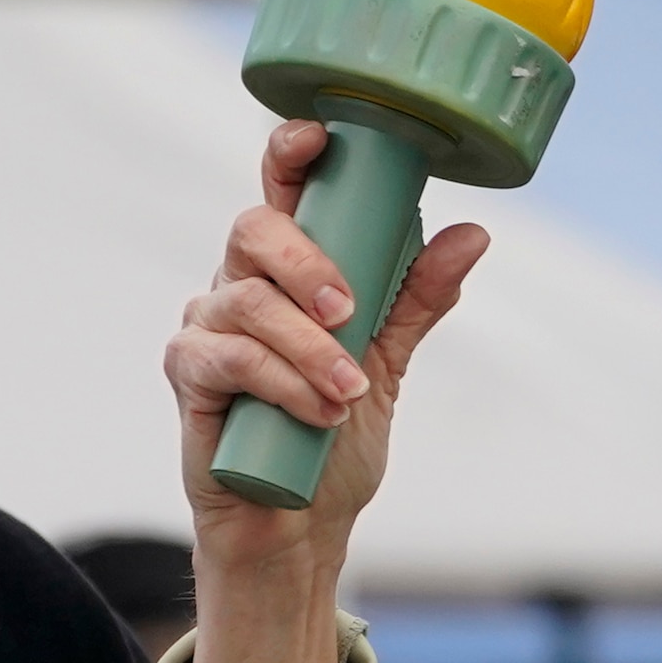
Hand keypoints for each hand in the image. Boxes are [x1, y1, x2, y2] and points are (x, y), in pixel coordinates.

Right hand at [165, 117, 490, 579]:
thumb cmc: (331, 436)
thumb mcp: (388, 361)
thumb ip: (417, 298)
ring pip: (248, 301)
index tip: (317, 139)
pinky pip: (228, 358)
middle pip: (254, 231)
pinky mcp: (189, 375)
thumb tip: (472, 236)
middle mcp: (240, 285)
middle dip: (308, 263)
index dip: (291, 154)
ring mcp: (207, 326)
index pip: (282, 192)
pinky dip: (281, 382)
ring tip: (349, 394)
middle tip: (352, 312)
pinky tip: (317, 412)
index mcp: (286, 269)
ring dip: (309, 347)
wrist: (299, 523)